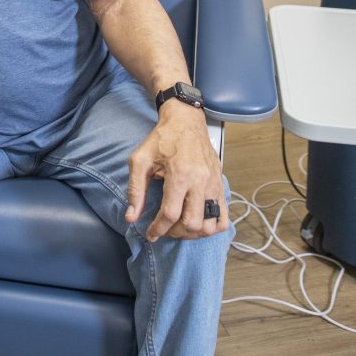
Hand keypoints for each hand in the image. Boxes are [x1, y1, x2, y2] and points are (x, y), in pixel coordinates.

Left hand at [124, 102, 227, 240]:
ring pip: (210, 224)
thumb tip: (131, 217)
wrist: (186, 121)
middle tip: (165, 229)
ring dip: (193, 233)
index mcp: (179, 174)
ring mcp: (213, 184)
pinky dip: (211, 226)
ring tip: (180, 227)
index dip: (158, 229)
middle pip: (192, 223)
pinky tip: (197, 222)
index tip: (150, 234)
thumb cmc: (162, 139)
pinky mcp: (220, 185)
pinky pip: (224, 216)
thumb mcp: (140, 160)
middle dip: (175, 233)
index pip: (170, 214)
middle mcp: (200, 181)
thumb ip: (135, 190)